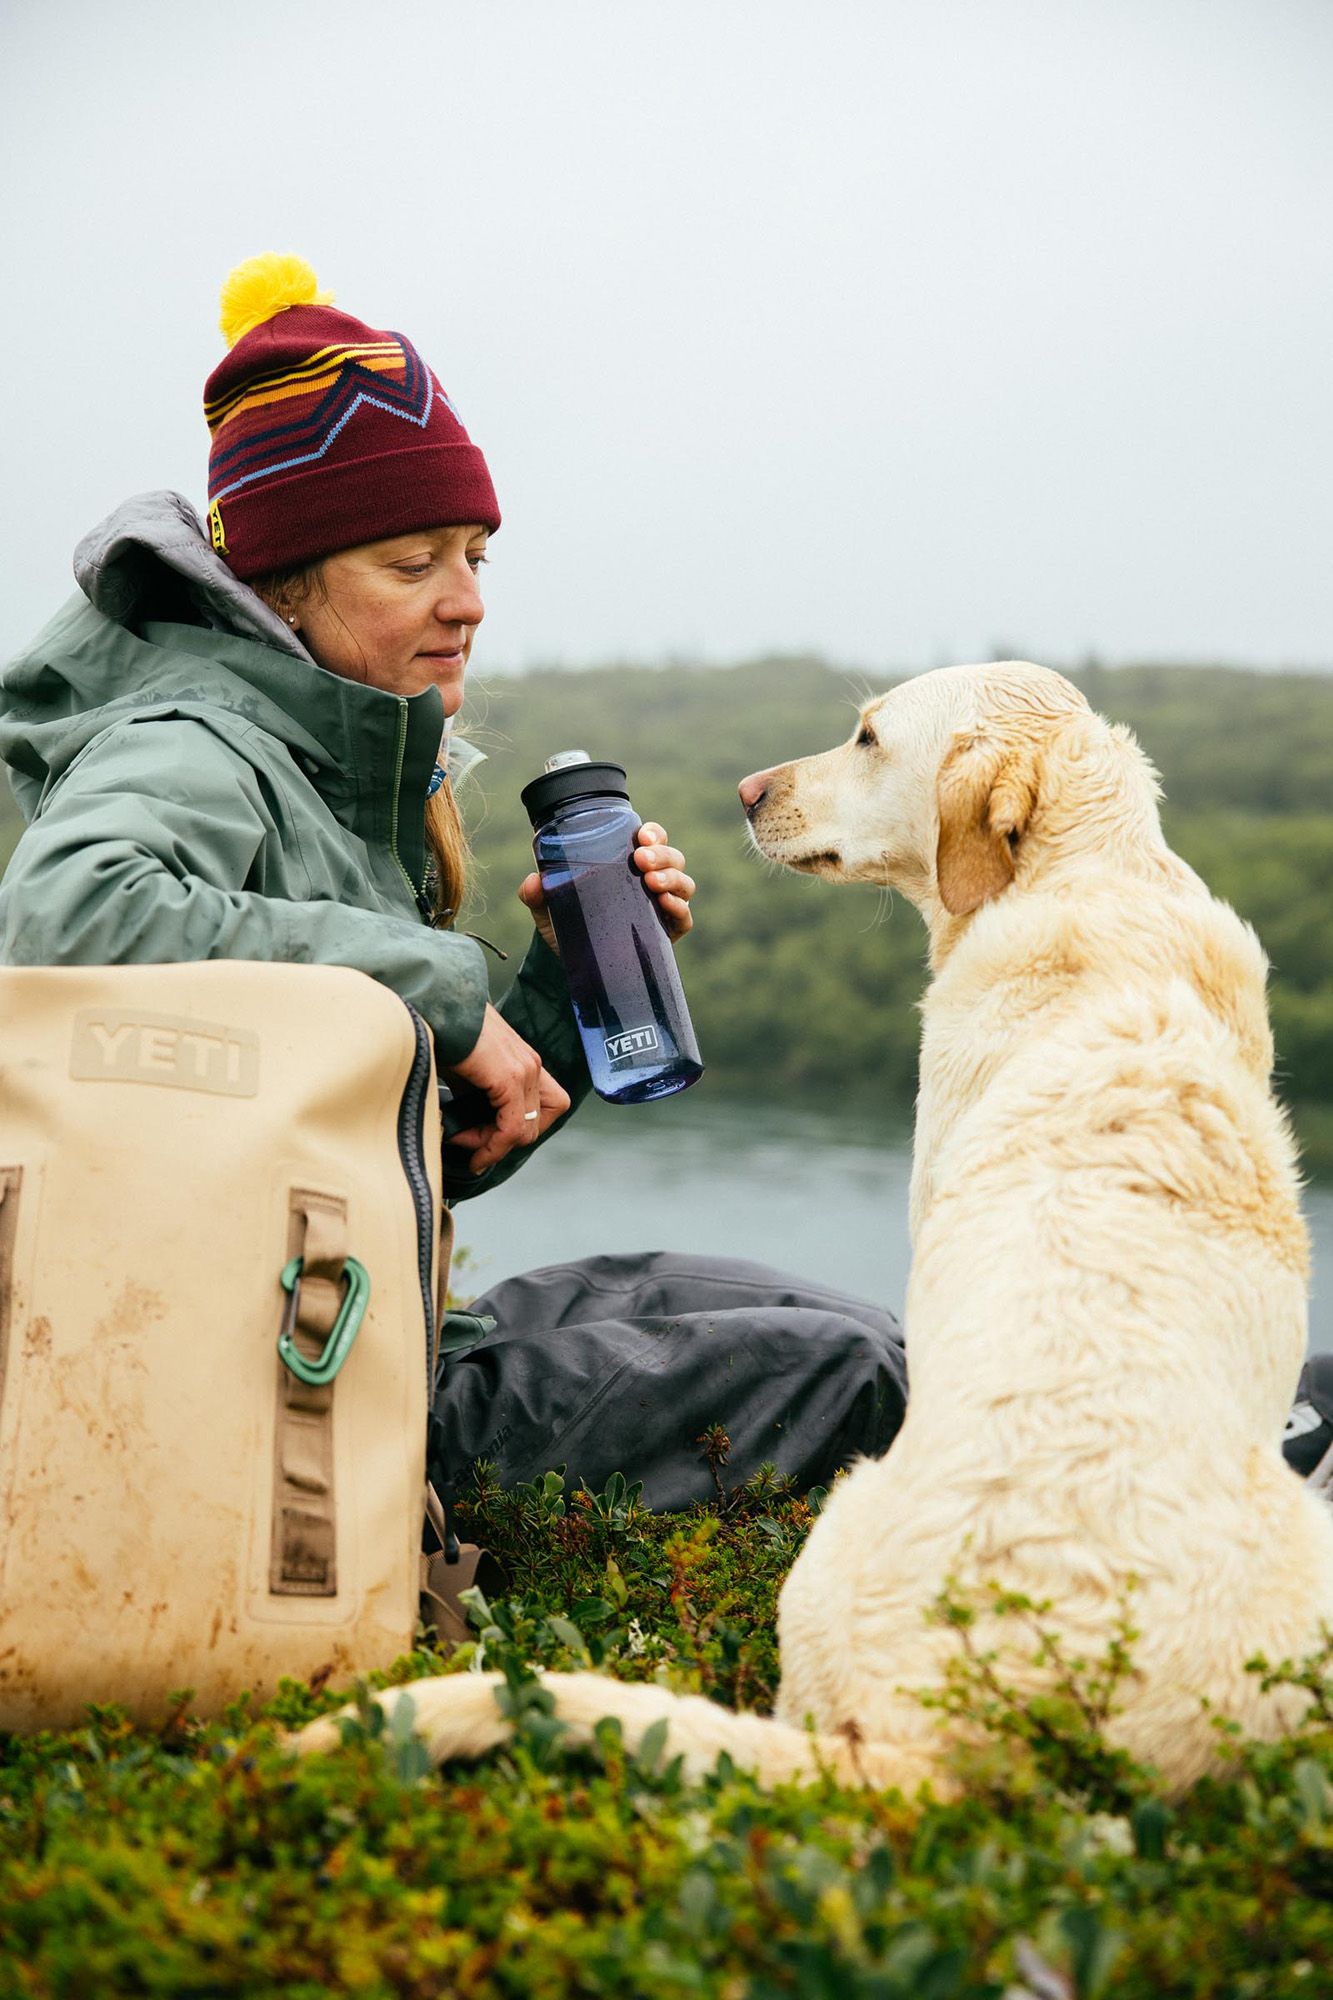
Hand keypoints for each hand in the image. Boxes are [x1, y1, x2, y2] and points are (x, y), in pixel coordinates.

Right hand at [446, 1003, 570, 1175]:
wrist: (433, 1004)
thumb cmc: (443, 1031)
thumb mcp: (466, 1070)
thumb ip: (475, 1096)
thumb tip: (466, 1125)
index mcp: (524, 1062)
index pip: (539, 1112)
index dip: (512, 1132)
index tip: (479, 1138)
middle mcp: (531, 1065)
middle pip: (537, 1124)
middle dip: (502, 1141)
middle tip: (469, 1140)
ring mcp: (525, 1069)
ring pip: (527, 1130)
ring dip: (494, 1144)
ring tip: (464, 1140)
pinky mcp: (510, 1076)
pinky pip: (512, 1127)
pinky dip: (492, 1144)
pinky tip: (465, 1140)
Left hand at [518, 821, 696, 950]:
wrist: (573, 966)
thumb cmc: (568, 925)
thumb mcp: (548, 907)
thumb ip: (535, 893)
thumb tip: (532, 881)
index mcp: (629, 865)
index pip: (652, 840)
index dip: (654, 833)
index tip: (641, 836)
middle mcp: (651, 882)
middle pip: (673, 858)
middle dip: (662, 855)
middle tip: (642, 860)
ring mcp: (662, 908)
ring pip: (683, 884)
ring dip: (672, 878)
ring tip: (652, 882)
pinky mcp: (667, 935)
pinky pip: (684, 919)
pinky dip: (679, 908)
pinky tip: (666, 904)